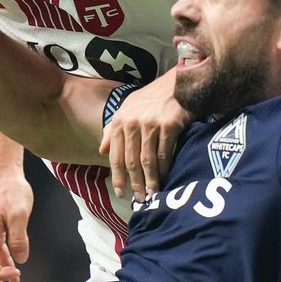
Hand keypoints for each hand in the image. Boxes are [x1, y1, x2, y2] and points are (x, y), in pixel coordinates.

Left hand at [97, 73, 187, 199]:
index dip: (117, 176)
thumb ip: (112, 129)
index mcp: (120, 120)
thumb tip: (101, 150)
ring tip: (152, 194)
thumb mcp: (128, 108)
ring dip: (150, 180)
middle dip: (135, 183)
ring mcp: (151, 124)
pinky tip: (166, 178)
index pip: (115, 155)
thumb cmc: (153, 97)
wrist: (179, 82)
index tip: (121, 192)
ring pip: (148, 160)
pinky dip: (165, 169)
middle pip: (131, 161)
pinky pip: (165, 153)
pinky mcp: (169, 125)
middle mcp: (132, 123)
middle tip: (139, 199)